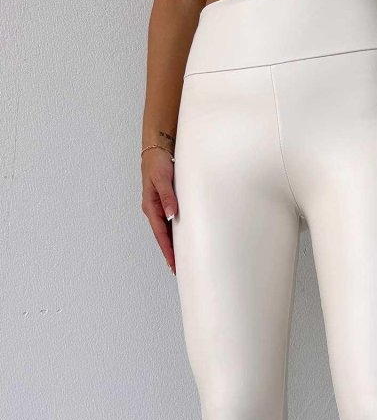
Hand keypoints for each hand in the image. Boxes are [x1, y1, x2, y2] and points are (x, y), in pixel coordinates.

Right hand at [141, 149, 178, 273]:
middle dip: (169, 253)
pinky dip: (175, 234)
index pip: (160, 235)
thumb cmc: (158, 162)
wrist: (157, 149)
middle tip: (178, 270)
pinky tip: (181, 241)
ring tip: (180, 260)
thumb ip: (167, 196)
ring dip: (172, 245)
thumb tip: (170, 214)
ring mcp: (159, 207)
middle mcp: (153, 210)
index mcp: (150, 207)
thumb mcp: (162, 179)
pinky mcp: (165, 203)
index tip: (173, 264)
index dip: (167, 250)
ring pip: (166, 231)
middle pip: (162, 237)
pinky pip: (170, 223)